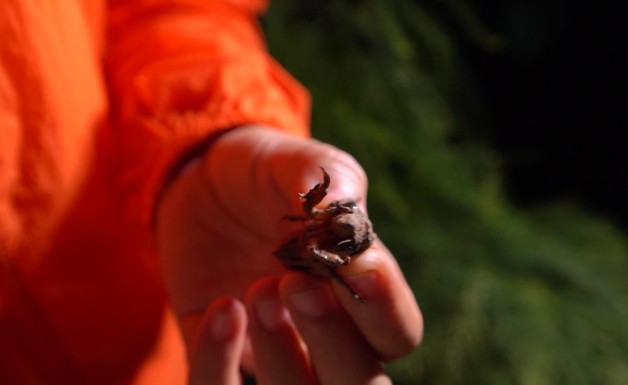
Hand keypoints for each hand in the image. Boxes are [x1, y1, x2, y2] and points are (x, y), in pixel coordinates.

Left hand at [155, 125, 422, 382]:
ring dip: (280, 353)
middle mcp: (326, 334)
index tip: (363, 266)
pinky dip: (218, 360)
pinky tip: (219, 307)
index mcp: (360, 291)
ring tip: (257, 289)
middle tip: (298, 285)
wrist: (197, 186)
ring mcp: (274, 351)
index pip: (398, 332)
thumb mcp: (293, 162)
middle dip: (335, 344)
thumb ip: (326, 182)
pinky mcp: (220, 357)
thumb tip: (343, 211)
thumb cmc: (264, 175)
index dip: (386, 310)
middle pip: (360, 384)